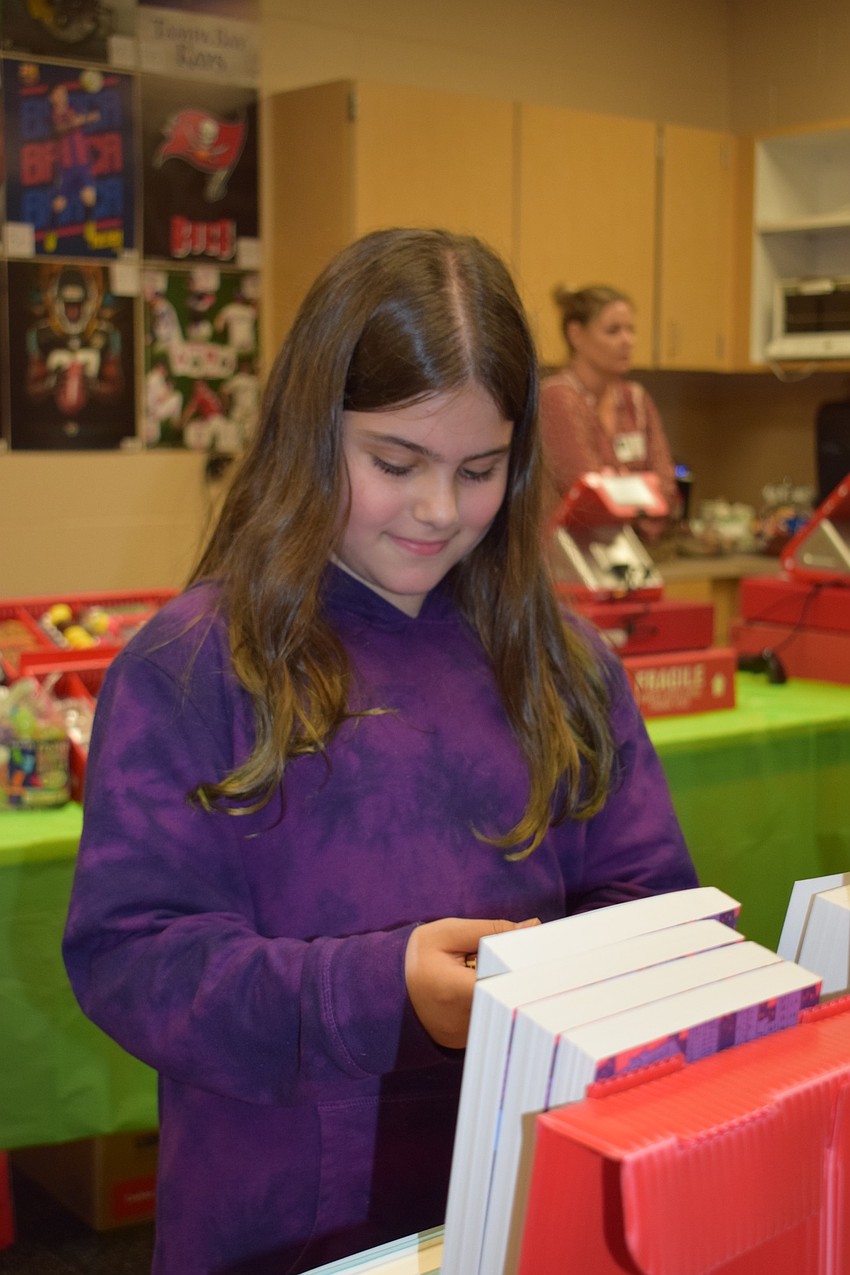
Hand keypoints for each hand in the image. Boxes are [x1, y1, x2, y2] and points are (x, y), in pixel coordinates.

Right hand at [404, 916, 539, 1049]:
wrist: (390, 992)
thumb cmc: (418, 958)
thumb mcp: (447, 933)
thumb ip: (491, 930)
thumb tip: (533, 926)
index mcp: (458, 991)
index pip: (508, 982)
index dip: (529, 967)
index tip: (541, 953)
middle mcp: (466, 1021)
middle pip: (512, 997)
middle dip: (524, 976)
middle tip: (532, 956)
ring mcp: (468, 1036)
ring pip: (507, 1009)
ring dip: (514, 988)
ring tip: (510, 970)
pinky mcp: (470, 1042)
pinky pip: (496, 1018)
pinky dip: (502, 1001)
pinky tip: (497, 986)